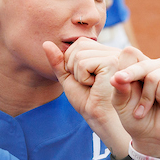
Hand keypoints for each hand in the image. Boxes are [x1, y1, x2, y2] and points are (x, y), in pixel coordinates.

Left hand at [43, 39, 139, 154]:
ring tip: (92, 84)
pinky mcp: (112, 62)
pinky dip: (83, 78)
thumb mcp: (68, 77)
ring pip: (79, 55)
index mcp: (104, 52)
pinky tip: (95, 85)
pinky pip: (83, 63)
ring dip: (79, 74)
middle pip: (78, 45)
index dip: (73, 62)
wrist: (98, 116)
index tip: (84, 78)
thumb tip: (45, 42)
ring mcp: (113, 55)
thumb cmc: (87, 100)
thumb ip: (58, 60)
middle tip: (88, 82)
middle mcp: (112, 50)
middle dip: (74, 67)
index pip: (79, 43)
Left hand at [109, 52, 159, 157]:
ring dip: (147, 98)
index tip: (118, 83)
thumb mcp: (120, 104)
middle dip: (134, 83)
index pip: (130, 53)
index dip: (124, 68)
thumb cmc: (135, 118)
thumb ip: (118, 89)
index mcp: (138, 66)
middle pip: (142, 62)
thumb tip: (116, 77)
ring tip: (147, 108)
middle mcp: (155, 66)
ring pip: (154, 76)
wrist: (152, 136)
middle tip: (133, 106)